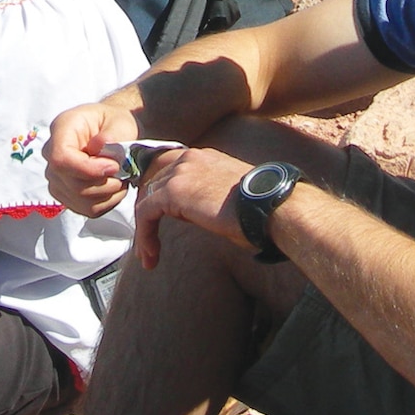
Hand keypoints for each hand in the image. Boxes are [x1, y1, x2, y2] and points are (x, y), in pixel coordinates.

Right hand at [45, 101, 143, 217]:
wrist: (113, 130)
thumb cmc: (114, 122)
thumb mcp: (120, 121)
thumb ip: (112, 134)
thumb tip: (100, 146)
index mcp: (61, 129)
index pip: (60, 158)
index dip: (87, 169)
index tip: (114, 167)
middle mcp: (52, 155)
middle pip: (71, 184)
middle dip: (104, 183)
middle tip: (123, 171)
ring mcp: (57, 177)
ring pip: (80, 200)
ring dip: (108, 194)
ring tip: (121, 178)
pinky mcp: (66, 195)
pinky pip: (86, 209)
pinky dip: (106, 202)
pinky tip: (115, 187)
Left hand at [131, 147, 254, 268]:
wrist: (270, 208)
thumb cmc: (258, 211)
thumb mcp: (228, 198)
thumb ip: (206, 198)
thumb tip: (195, 215)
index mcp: (204, 157)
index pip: (168, 169)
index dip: (158, 196)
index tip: (156, 221)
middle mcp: (190, 158)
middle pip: (152, 182)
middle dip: (148, 213)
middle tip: (148, 242)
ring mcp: (180, 172)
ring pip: (147, 200)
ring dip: (144, 231)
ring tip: (148, 257)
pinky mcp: (173, 191)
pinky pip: (146, 212)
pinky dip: (144, 235)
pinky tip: (150, 256)